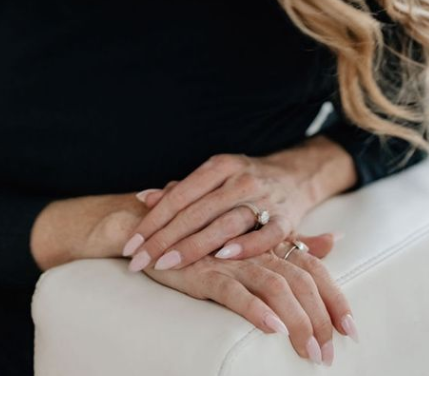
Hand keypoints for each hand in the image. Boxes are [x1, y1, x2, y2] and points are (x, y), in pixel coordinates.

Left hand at [122, 152, 314, 272]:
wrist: (296, 174)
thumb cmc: (244, 181)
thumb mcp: (214, 178)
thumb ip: (181, 191)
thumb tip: (143, 198)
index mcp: (219, 166)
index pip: (180, 195)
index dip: (153, 220)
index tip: (131, 244)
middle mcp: (240, 178)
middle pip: (197, 210)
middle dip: (164, 237)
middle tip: (139, 260)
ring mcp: (264, 197)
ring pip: (225, 222)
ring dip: (195, 245)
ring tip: (168, 263)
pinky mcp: (287, 217)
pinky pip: (267, 233)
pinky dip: (246, 245)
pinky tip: (224, 257)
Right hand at [137, 230, 357, 366]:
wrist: (154, 227)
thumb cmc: (207, 235)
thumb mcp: (256, 237)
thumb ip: (296, 240)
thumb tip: (335, 240)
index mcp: (271, 241)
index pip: (314, 268)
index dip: (335, 298)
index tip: (351, 330)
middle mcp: (257, 248)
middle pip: (302, 281)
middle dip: (321, 320)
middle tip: (329, 355)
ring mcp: (232, 259)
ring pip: (276, 288)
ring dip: (298, 322)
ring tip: (310, 352)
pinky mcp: (205, 271)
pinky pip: (235, 292)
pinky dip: (256, 310)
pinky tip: (272, 328)